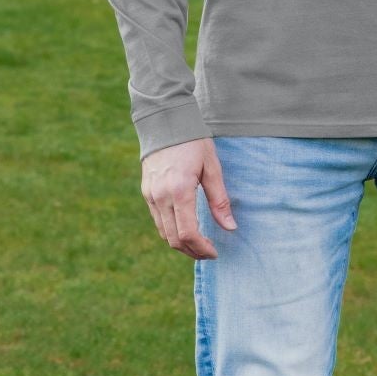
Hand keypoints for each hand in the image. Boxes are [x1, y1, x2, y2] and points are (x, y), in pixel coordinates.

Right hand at [141, 137, 236, 259]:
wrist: (165, 122)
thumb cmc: (193, 143)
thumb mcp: (212, 168)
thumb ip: (220, 200)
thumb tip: (230, 228)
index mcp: (180, 190)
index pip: (188, 233)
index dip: (202, 248)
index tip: (215, 252)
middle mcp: (161, 196)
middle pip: (174, 239)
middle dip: (193, 251)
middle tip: (209, 252)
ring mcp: (151, 195)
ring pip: (164, 233)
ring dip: (182, 244)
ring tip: (200, 244)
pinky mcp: (146, 192)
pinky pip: (158, 221)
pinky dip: (172, 231)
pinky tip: (186, 228)